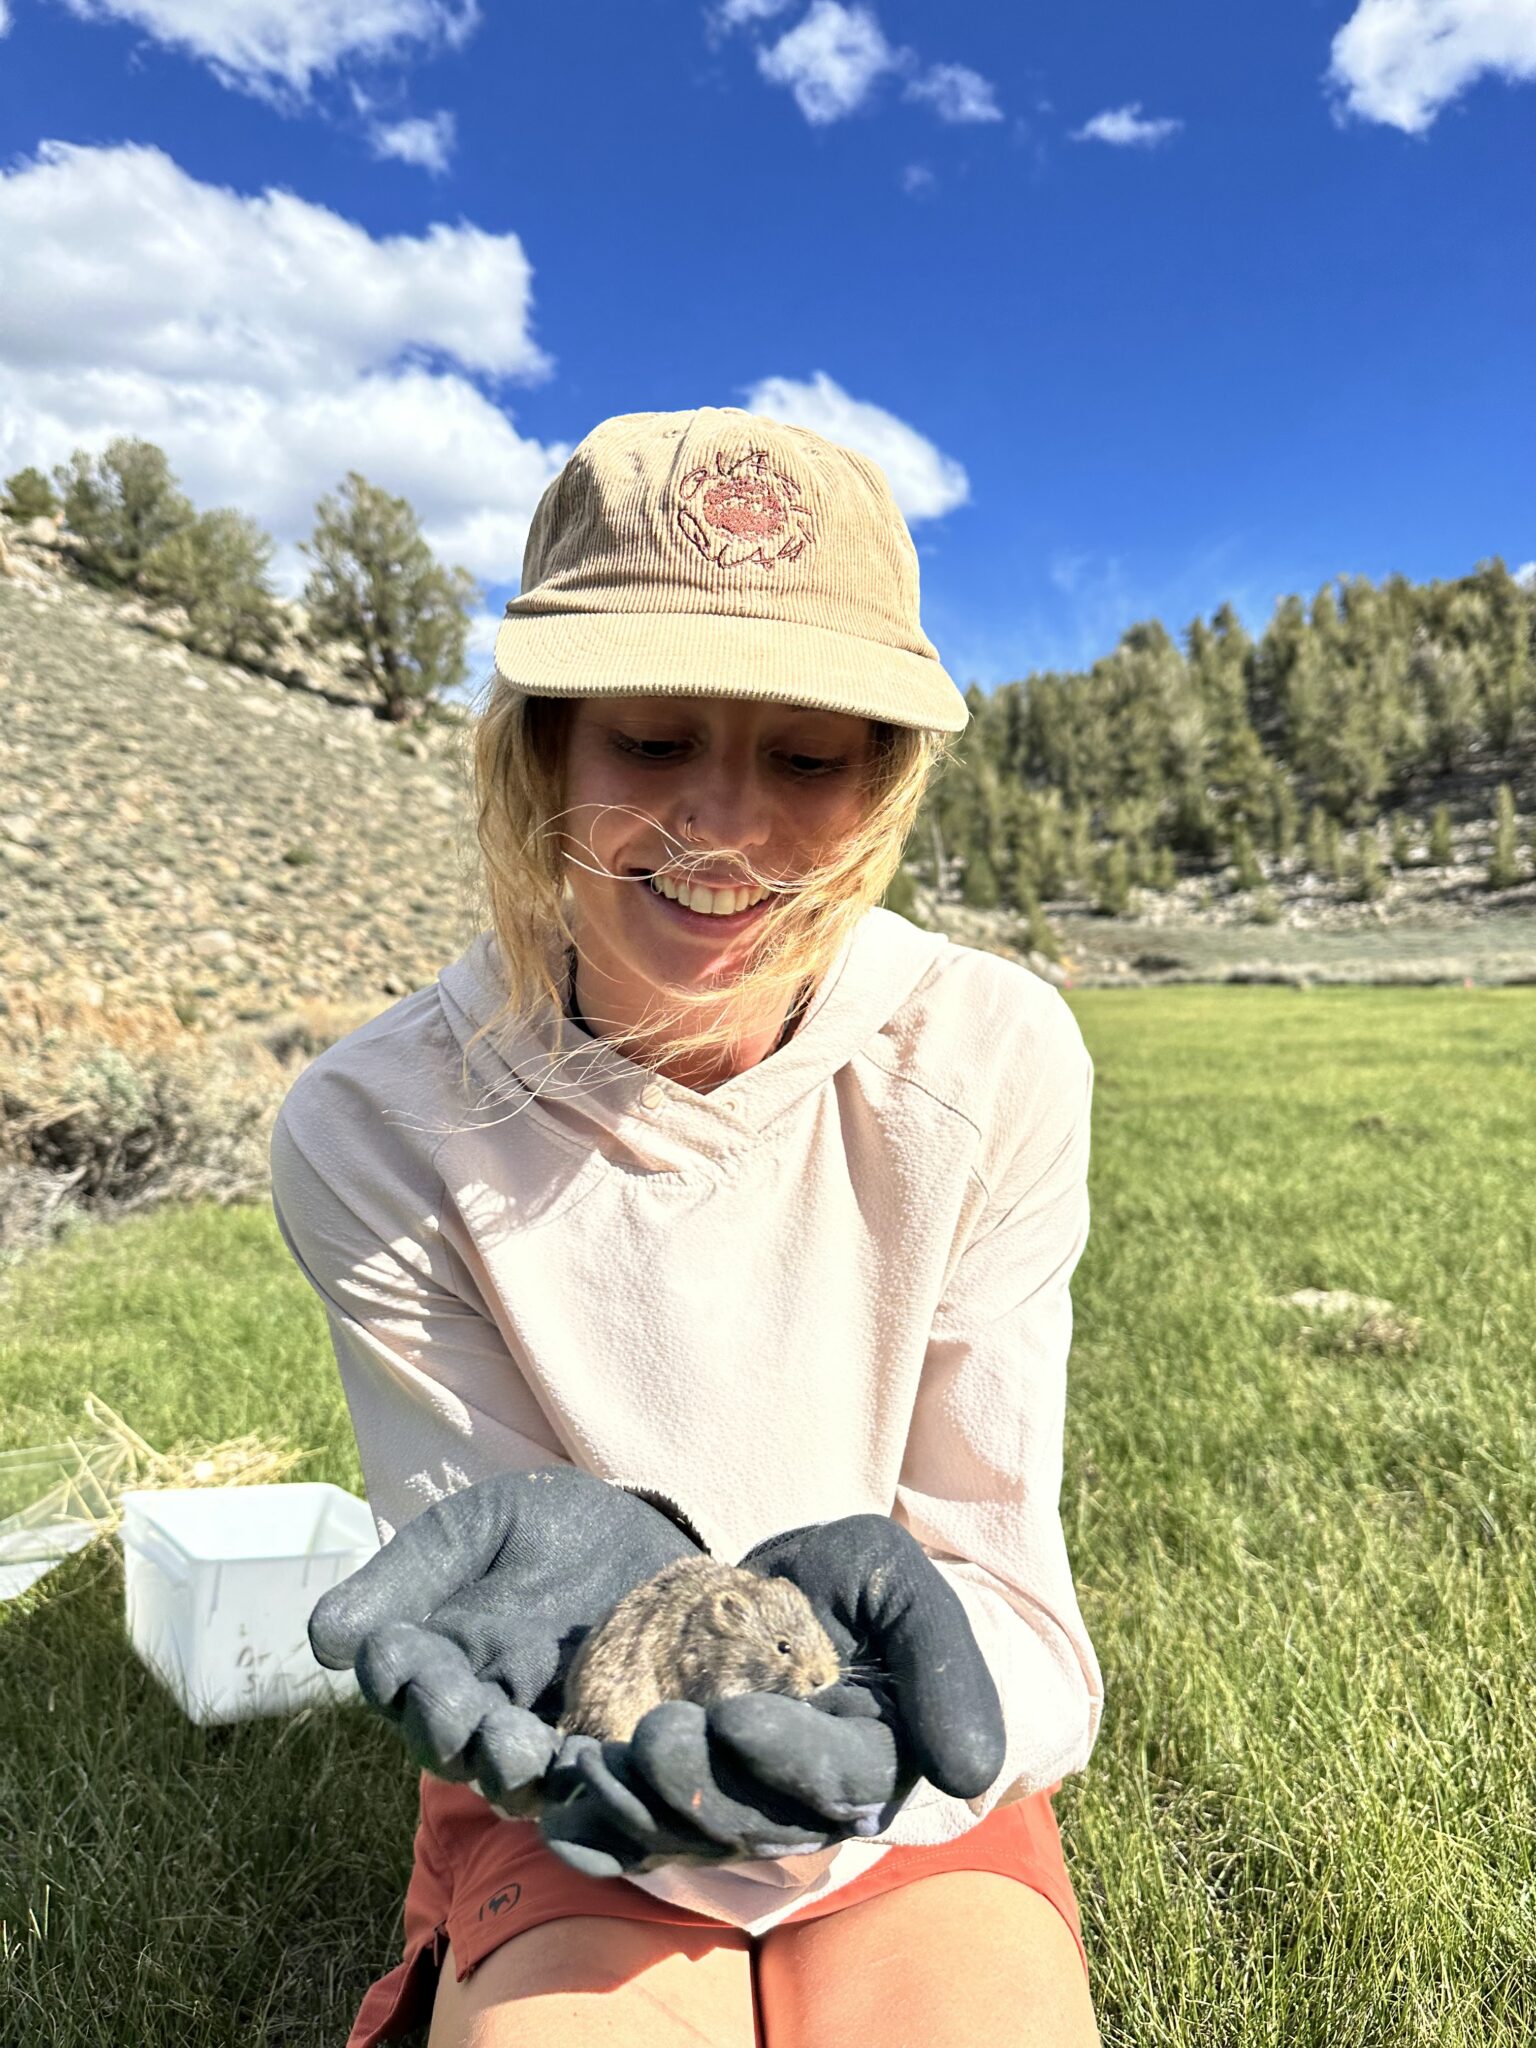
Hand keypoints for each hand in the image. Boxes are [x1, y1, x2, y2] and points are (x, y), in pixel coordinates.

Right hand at [307, 1468, 701, 1812]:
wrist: (656, 1536)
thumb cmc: (558, 1525)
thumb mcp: (484, 1526)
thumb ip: (413, 1569)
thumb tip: (324, 1638)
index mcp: (435, 1652)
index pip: (395, 1675)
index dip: (392, 1672)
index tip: (395, 1655)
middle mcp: (474, 1706)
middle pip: (440, 1736)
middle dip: (443, 1727)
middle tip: (457, 1715)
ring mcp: (535, 1736)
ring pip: (500, 1773)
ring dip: (499, 1766)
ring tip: (513, 1749)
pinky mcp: (599, 1751)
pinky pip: (577, 1781)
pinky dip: (573, 1779)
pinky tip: (581, 1764)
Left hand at [536, 1514, 1004, 1874]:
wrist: (789, 1586)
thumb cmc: (853, 1582)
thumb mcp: (899, 1585)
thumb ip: (941, 1664)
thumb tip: (970, 1774)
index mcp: (872, 1759)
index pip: (835, 1784)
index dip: (786, 1759)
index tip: (736, 1716)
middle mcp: (806, 1801)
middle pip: (756, 1824)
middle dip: (700, 1787)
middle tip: (659, 1733)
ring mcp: (740, 1807)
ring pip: (693, 1839)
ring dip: (640, 1811)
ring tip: (597, 1762)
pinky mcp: (682, 1804)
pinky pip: (640, 1840)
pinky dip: (598, 1838)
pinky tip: (560, 1814)